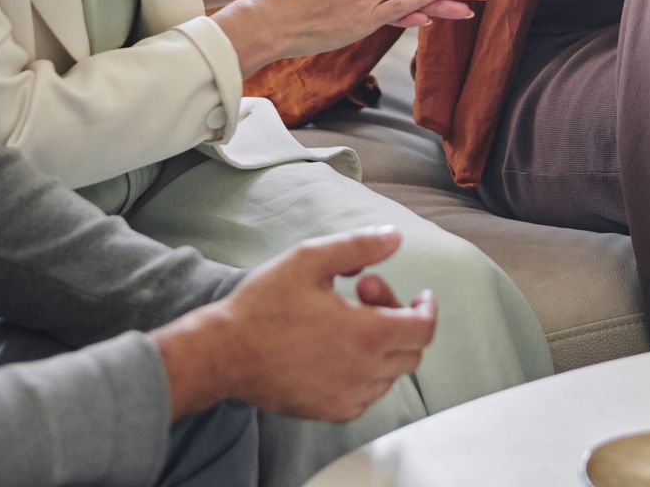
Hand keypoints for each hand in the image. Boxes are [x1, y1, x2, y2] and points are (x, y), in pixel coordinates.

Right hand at [157, 228, 437, 421]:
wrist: (223, 354)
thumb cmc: (263, 306)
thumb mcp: (311, 260)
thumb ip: (359, 246)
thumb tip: (394, 237)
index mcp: (367, 335)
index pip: (424, 329)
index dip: (426, 308)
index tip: (419, 296)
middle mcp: (364, 373)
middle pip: (411, 350)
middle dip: (398, 316)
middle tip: (365, 291)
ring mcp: (348, 397)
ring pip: (390, 373)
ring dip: (382, 343)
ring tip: (345, 315)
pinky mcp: (331, 411)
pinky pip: (367, 393)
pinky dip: (365, 370)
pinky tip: (337, 347)